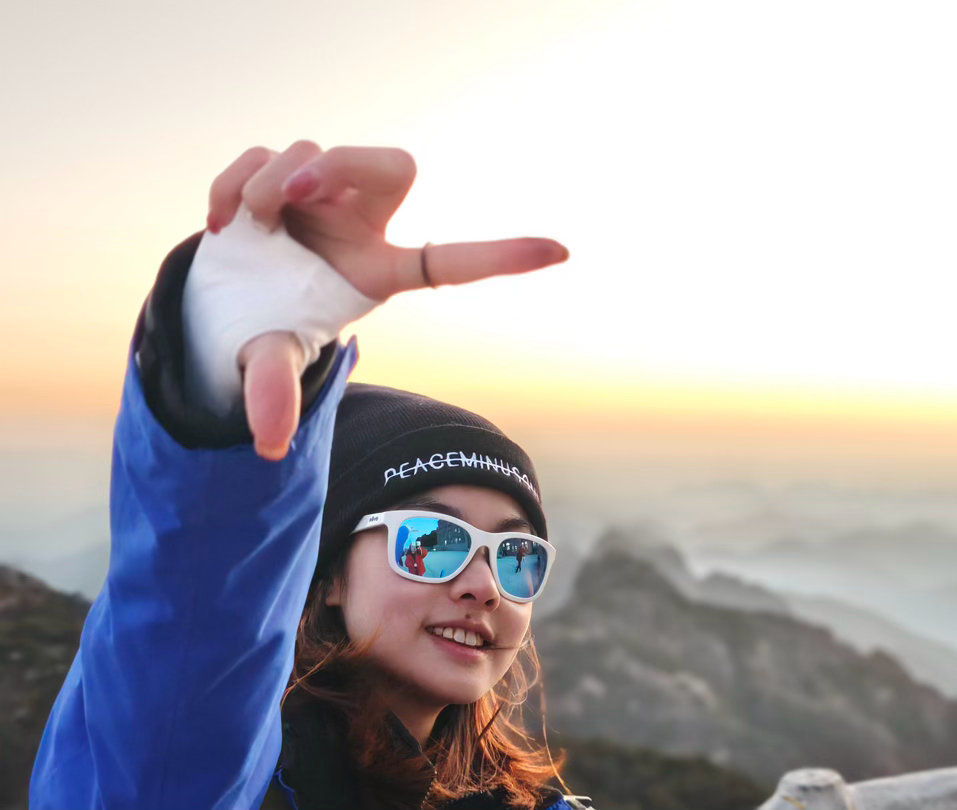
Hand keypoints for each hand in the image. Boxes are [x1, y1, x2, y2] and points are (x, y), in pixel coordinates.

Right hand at [205, 141, 568, 460]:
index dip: (501, 256)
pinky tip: (225, 223)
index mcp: (377, 271)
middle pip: (395, 166)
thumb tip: (265, 445)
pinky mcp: (278, 174)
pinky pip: (266, 156)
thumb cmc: (269, 328)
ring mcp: (321, 194)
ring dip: (271, 184)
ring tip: (251, 226)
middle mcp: (358, 224)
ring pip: (315, 153)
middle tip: (296, 193)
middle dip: (341, 166)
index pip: (450, 262)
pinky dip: (237, 182)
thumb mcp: (271, 358)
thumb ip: (273, 392)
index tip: (561, 253)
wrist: (219, 301)